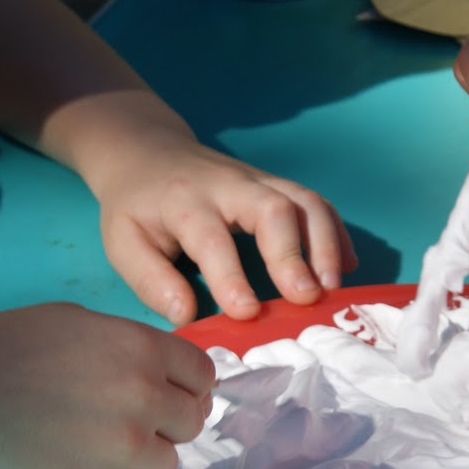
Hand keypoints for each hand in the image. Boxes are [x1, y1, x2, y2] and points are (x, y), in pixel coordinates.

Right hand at [0, 303, 216, 468]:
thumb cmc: (6, 348)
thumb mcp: (79, 323)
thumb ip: (133, 348)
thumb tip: (171, 378)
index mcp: (143, 348)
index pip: (203, 377)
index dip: (185, 389)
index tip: (163, 398)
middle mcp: (143, 396)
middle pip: (190, 425)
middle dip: (161, 427)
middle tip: (116, 425)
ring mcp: (122, 448)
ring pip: (164, 468)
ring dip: (134, 464)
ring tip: (86, 448)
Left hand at [86, 115, 356, 325]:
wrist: (150, 152)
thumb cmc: (138, 206)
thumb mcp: (123, 242)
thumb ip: (151, 280)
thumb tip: (187, 316)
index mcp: (185, 201)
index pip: (212, 238)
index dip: (230, 276)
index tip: (247, 313)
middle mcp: (229, 185)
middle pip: (273, 208)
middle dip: (293, 253)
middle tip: (306, 298)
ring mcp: (260, 181)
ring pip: (304, 200)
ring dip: (326, 244)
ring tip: (332, 288)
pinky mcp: (278, 186)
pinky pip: (317, 203)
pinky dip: (337, 235)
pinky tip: (345, 269)